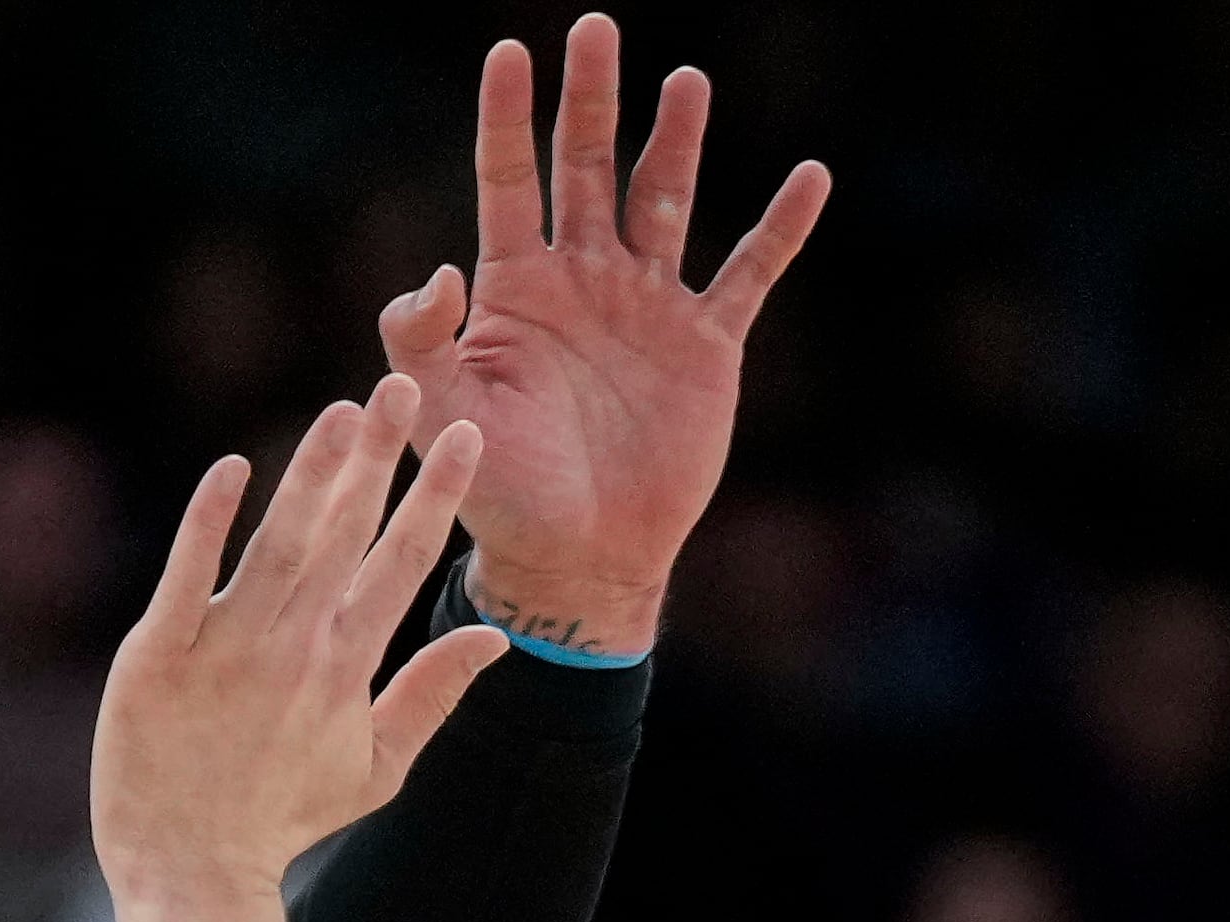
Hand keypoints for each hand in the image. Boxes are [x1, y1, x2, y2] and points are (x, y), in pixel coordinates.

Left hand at [93, 388, 508, 902]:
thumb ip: (432, 694)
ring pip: (279, 543)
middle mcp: (295, 649)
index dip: (435, 497)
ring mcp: (226, 648)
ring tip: (343, 412)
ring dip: (312, 474)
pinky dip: (210, 522)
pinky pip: (188, 576)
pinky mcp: (158, 654)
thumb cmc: (281, 819)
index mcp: (347, 668)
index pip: (402, 564)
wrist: (191, 870)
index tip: (465, 437)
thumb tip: (495, 639)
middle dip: (379, 457)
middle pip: (346, 535)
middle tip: (403, 386)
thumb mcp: (376, 768)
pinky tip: (233, 469)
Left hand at [378, 14, 829, 658]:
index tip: (508, 53)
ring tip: (686, 80)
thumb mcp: (437, 415)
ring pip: (664, 201)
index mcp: (516, 289)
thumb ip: (420, 341)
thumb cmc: (499, 493)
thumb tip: (435, 270)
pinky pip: (747, 275)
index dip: (508, 118)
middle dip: (591, 100)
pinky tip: (810, 177)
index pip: (507, 180)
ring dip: (676, 142)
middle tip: (596, 28)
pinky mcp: (705, 347)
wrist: (577, 560)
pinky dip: (779, 228)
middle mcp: (583, 281)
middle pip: (587, 167)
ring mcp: (647, 308)